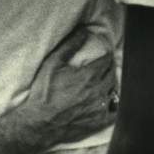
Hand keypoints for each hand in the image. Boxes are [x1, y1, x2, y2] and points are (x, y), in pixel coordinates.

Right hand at [0, 26, 118, 153]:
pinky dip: (113, 106)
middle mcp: (98, 90)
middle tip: (102, 68)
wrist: (39, 123)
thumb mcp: (52, 64)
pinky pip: (114, 112)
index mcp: (89, 75)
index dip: (105, 56)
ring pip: (114, 92)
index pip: (107, 60)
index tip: (102, 55)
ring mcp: (100, 107)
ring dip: (109, 86)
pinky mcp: (98, 122)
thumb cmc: (44, 92)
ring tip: (102, 84)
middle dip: (108, 69)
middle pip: (112, 75)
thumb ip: (70, 46)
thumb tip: (84, 31)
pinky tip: (106, 103)